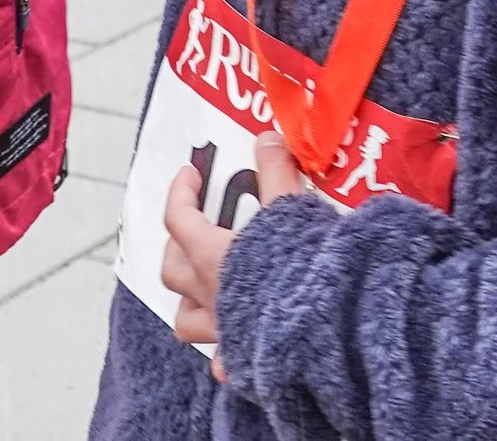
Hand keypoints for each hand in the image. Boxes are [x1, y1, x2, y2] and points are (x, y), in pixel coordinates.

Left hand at [162, 131, 305, 381]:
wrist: (323, 324)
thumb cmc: (299, 266)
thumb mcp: (288, 207)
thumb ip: (275, 171)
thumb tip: (267, 138)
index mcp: (212, 255)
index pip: (179, 217)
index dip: (180, 192)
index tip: (190, 174)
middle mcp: (210, 293)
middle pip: (173, 269)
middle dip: (178, 245)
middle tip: (195, 227)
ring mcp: (224, 328)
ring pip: (186, 318)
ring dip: (189, 300)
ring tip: (206, 287)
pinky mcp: (246, 355)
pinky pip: (225, 359)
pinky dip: (225, 353)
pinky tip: (236, 349)